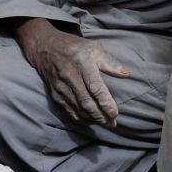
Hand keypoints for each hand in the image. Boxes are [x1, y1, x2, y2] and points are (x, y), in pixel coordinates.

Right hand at [14, 17, 130, 126]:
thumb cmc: (74, 47)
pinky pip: (68, 110)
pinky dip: (80, 118)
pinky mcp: (55, 94)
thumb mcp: (94, 49)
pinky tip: (90, 121)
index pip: (95, 87)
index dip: (105, 102)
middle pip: (86, 102)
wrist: (45, 47)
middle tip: (113, 124)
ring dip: (92, 119)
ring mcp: (61, 87)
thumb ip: (110, 63)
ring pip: (77, 108)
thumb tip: (126, 74)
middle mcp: (70, 77)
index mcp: (83, 64)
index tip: (115, 113)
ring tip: (105, 124)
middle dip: (100, 115)